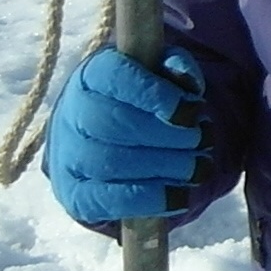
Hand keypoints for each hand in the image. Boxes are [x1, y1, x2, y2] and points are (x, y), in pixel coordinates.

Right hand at [45, 44, 208, 222]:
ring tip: (198, 167)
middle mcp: (71, 115)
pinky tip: (179, 196)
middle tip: (202, 140)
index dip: (153, 94)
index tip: (192, 109)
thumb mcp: (161, 75)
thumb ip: (176, 69)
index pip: (113, 76)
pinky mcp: (76, 195)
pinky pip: (107, 201)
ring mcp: (68, 158)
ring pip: (110, 163)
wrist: (102, 140)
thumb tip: (186, 80)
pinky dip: (148, 200)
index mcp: (92, 76)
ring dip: (164, 167)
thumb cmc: (140, 101)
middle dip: (167, 136)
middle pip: (112, 124)